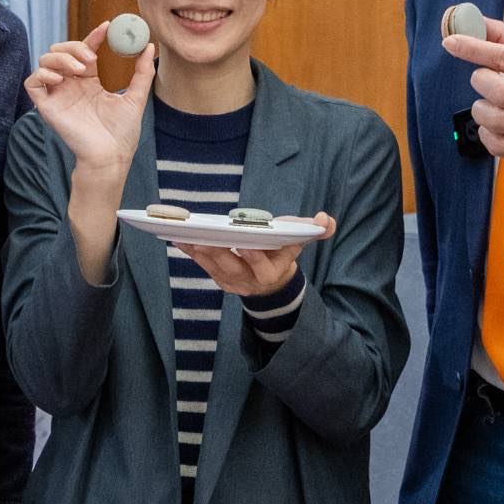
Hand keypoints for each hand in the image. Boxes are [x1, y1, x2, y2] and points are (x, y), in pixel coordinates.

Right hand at [24, 21, 155, 175]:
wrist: (111, 155)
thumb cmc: (122, 133)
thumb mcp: (136, 97)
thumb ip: (142, 72)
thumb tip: (150, 46)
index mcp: (89, 82)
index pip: (84, 51)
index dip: (93, 37)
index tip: (107, 28)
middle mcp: (71, 85)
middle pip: (60, 51)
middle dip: (73, 46)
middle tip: (91, 56)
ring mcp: (58, 95)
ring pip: (45, 61)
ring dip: (60, 58)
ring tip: (80, 69)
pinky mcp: (46, 106)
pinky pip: (32, 82)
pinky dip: (42, 74)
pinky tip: (60, 79)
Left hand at [175, 213, 336, 296]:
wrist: (273, 283)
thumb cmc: (284, 254)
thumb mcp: (300, 243)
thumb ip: (314, 231)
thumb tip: (326, 220)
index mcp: (271, 272)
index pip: (263, 267)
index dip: (255, 257)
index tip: (246, 244)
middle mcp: (250, 280)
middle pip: (232, 267)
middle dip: (218, 252)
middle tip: (204, 237)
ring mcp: (232, 281)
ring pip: (213, 267)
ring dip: (199, 251)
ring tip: (185, 234)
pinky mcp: (218, 277)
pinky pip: (202, 265)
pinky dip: (190, 252)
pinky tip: (176, 238)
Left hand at [444, 17, 503, 166]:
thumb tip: (476, 23)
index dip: (475, 49)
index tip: (452, 42)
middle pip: (499, 92)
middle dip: (481, 81)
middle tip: (485, 79)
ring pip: (492, 119)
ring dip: (481, 108)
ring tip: (492, 103)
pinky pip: (494, 144)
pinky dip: (486, 132)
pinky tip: (496, 124)